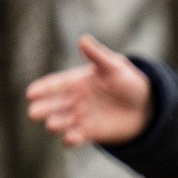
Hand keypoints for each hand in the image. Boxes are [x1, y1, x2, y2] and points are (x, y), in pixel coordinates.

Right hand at [25, 36, 150, 146]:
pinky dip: (71, 139)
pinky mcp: (90, 132)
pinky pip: (76, 137)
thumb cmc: (129, 82)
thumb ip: (98, 56)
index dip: (42, 89)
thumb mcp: (116, 66)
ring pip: (62, 121)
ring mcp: (80, 117)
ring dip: (56, 124)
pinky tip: (70, 139)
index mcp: (76, 82)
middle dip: (43, 109)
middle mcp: (74, 100)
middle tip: (33, 113)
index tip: (31, 93)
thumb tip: (83, 39)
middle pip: (53, 105)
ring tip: (52, 125)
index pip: (54, 85)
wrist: (147, 106)